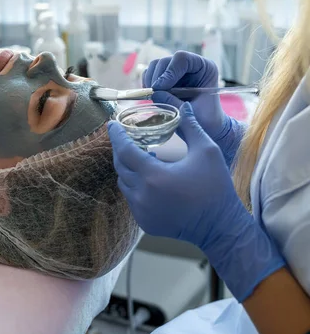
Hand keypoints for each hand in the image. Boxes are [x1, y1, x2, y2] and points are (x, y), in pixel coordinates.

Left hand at [107, 103, 283, 300]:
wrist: (221, 227)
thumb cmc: (216, 188)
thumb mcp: (207, 151)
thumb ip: (190, 126)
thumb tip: (183, 106)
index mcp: (154, 176)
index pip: (124, 150)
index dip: (116, 136)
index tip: (111, 124)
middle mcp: (142, 195)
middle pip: (120, 166)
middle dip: (121, 150)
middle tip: (125, 137)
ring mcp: (141, 211)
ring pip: (124, 183)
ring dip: (128, 169)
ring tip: (141, 157)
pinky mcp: (144, 222)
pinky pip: (132, 199)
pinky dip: (135, 186)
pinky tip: (149, 178)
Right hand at [143, 51, 244, 165]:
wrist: (207, 126)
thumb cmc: (206, 120)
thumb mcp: (191, 112)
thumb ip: (174, 101)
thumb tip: (155, 93)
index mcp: (205, 68)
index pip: (182, 59)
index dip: (168, 72)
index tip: (160, 89)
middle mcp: (191, 65)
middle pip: (165, 61)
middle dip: (156, 78)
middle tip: (154, 95)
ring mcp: (177, 70)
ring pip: (156, 66)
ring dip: (150, 81)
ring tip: (154, 97)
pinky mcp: (167, 78)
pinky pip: (151, 74)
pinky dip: (147, 84)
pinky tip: (152, 96)